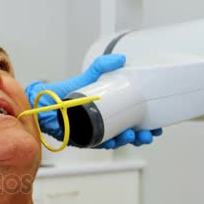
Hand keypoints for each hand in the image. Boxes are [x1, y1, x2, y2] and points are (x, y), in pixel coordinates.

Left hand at [24, 54, 162, 148]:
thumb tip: (121, 58)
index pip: (134, 121)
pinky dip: (109, 143)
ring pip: (117, 141)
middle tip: (149, 134)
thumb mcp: (89, 76)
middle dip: (142, 136)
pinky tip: (116, 141)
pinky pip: (100, 144)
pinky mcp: (84, 139)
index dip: (147, 125)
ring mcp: (95, 133)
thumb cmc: (67, 92)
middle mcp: (105, 124)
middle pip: (130, 134)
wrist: (46, 102)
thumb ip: (102, 66)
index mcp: (111, 112)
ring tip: (133, 135)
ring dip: (128, 140)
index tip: (157, 126)